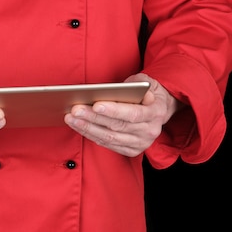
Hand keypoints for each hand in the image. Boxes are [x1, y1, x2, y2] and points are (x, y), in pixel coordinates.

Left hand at [64, 73, 182, 156]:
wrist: (159, 109)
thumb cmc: (147, 93)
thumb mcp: (145, 82)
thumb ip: (134, 84)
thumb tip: (113, 90)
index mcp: (156, 113)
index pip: (133, 114)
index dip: (114, 110)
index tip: (96, 105)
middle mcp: (149, 131)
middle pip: (117, 126)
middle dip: (93, 118)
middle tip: (75, 109)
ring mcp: (140, 143)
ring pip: (109, 137)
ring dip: (87, 128)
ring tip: (71, 118)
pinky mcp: (131, 150)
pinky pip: (107, 144)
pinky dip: (91, 135)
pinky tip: (79, 126)